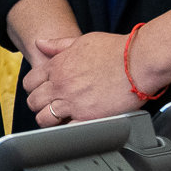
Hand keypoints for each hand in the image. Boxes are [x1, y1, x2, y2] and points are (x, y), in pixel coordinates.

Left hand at [22, 31, 144, 126]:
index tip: (42, 92)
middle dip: (39, 105)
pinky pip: (66, 130)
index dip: (34, 89)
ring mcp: (72, 102)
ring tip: (60, 119)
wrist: (140, 60)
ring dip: (50, 120)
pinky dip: (67, 130)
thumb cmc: (117, 50)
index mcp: (57, 66)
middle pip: (33, 102)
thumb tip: (40, 43)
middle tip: (51, 106)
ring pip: (44, 119)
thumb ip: (58, 44)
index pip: (30, 82)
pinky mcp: (88, 117)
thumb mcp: (82, 40)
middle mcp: (61, 84)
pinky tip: (74, 126)